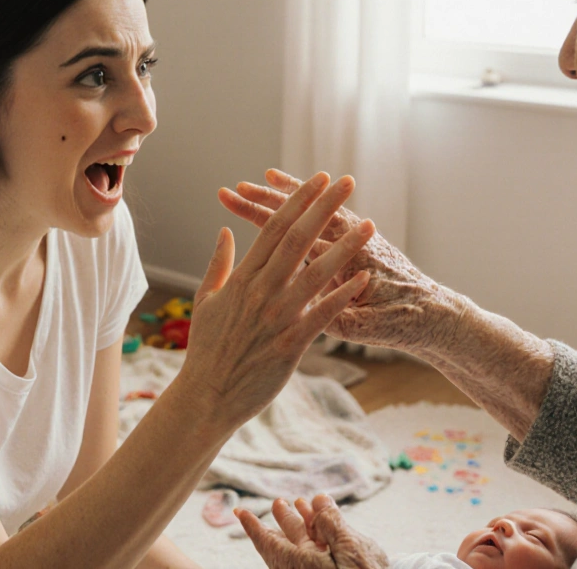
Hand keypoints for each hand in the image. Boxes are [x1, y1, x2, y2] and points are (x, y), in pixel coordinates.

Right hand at [179, 172, 374, 428]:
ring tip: (370, 224)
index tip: (318, 180)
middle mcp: (261, 292)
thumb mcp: (206, 299)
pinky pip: (322, 316)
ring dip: (345, 247)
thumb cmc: (207, 349)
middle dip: (324, 208)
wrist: (207, 396)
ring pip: (316, 274)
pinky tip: (364, 279)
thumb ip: (219, 263)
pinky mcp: (290, 345)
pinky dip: (343, 296)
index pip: (274, 228)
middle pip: (297, 240)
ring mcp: (277, 318)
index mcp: (242, 278)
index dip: (298, 201)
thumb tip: (226, 230)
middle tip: (347, 182)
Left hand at [218, 169, 467, 353]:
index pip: (283, 229)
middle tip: (237, 188)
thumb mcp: (340, 305)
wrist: (428, 319)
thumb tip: (279, 277)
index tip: (230, 196)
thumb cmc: (384, 313)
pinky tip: (323, 206)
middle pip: (296, 220)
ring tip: (271, 183)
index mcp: (327, 252)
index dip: (257, 212)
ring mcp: (359, 252)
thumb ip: (311, 289)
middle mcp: (342, 243)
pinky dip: (339, 239)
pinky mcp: (376, 268)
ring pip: (323, 223)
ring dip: (299, 205)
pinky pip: (353, 253)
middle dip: (265, 204)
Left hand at [237, 495, 390, 568]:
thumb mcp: (351, 547)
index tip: (239, 511)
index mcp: (299, 565)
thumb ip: (332, 522)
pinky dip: (318, 537)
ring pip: (304, 547)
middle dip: (282, 521)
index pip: (268, 543)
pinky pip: (317, 555)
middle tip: (279, 502)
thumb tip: (318, 499)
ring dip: (303, 525)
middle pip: (286, 543)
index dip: (254, 526)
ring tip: (304, 504)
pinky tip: (324, 525)